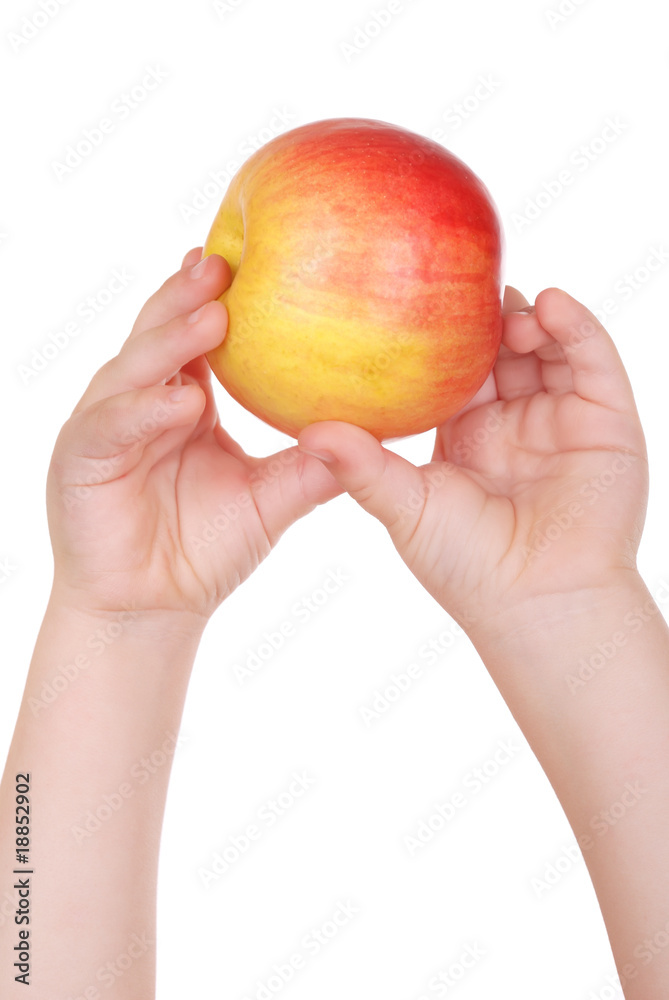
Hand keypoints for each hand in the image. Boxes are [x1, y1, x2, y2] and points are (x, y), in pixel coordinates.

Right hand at [46, 248, 341, 624]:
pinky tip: (182, 403)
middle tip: (226, 263)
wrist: (152, 608)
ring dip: (170, 341)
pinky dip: (144, 411)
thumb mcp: (269, 501)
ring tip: (214, 315)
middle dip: (188, 297)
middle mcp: (141, 404)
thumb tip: (373, 439)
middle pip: (159, 335)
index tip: (249, 261)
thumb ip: (312, 470)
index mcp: (182, 402)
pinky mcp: (79, 460)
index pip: (196, 339)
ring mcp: (107, 427)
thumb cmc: (205, 550)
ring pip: (133, 370)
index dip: (215, 299)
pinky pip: (112, 426)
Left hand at [297, 287, 647, 631]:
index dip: (439, 335)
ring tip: (504, 300)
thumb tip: (306, 429)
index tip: (412, 297)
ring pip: (549, 347)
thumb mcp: (405, 506)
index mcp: (467, 435)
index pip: (454, 370)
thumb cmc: (466, 565)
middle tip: (462, 283)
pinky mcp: (607, 421)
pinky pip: (593, 361)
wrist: (535, 603)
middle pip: (503, 349)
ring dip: (529, 318)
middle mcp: (515, 421)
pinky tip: (551, 304)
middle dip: (486, 317)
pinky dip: (577, 328)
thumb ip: (362, 466)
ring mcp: (562, 419)